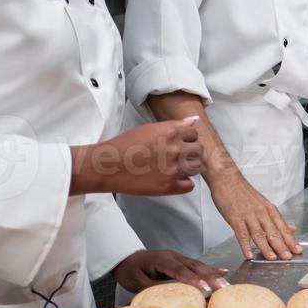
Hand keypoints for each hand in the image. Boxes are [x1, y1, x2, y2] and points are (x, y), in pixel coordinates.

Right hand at [71, 118, 203, 195]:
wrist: (108, 166)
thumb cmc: (125, 145)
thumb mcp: (149, 128)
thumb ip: (174, 125)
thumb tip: (194, 120)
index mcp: (172, 132)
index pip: (194, 134)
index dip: (187, 139)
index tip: (178, 143)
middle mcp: (176, 149)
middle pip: (199, 151)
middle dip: (190, 153)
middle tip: (177, 157)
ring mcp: (174, 169)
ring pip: (197, 168)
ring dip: (188, 168)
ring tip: (174, 168)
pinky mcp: (169, 186)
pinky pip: (189, 185)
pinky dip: (183, 183)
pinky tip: (171, 179)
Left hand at [115, 249, 228, 292]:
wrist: (127, 259)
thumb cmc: (130, 271)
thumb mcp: (136, 282)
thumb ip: (153, 288)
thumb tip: (170, 297)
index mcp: (161, 260)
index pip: (179, 270)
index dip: (192, 279)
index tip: (204, 287)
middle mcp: (173, 256)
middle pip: (194, 266)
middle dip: (209, 276)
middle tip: (222, 286)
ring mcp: (178, 257)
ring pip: (198, 265)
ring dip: (213, 274)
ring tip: (225, 283)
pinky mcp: (182, 261)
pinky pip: (197, 265)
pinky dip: (210, 269)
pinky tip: (222, 272)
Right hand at [209, 172, 301, 260]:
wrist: (227, 179)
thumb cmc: (243, 192)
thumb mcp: (263, 204)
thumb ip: (276, 219)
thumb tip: (291, 229)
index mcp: (269, 210)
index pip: (283, 228)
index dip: (291, 240)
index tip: (298, 250)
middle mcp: (261, 213)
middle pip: (273, 232)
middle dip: (282, 246)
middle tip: (288, 257)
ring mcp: (249, 216)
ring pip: (259, 234)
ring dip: (266, 248)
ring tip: (272, 258)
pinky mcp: (236, 218)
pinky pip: (242, 233)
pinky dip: (245, 245)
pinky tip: (249, 254)